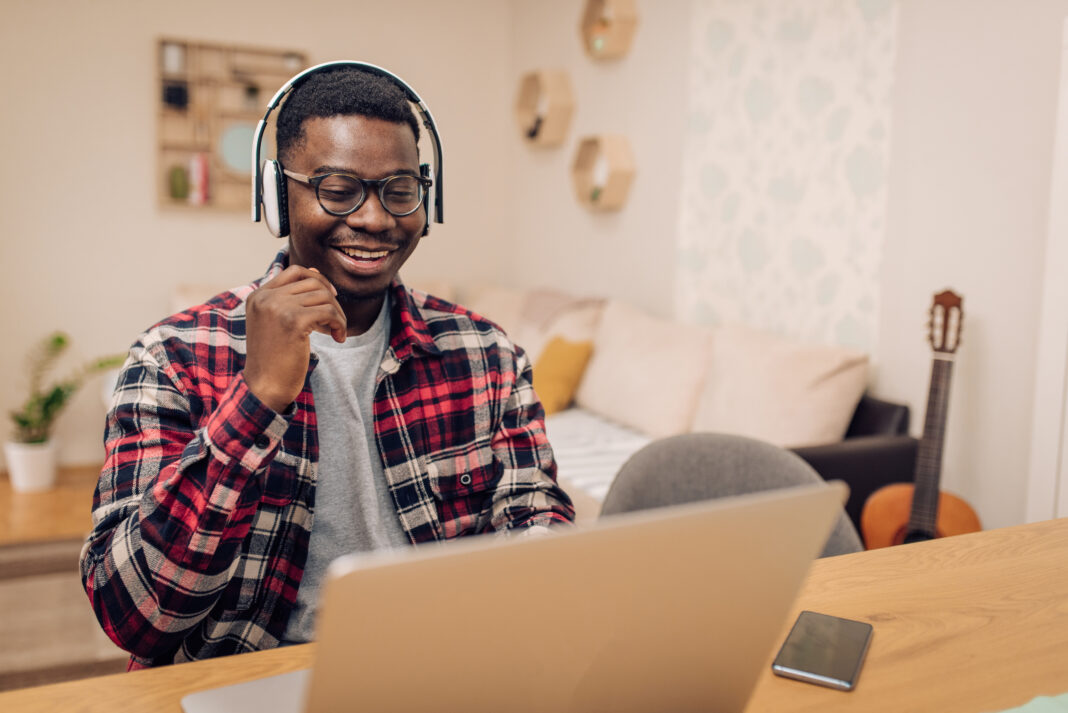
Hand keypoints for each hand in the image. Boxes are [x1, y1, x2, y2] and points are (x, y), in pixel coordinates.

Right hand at [244, 266, 346, 411]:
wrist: (265, 386)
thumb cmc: (275, 357)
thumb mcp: (277, 322)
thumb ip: (292, 298)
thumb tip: (317, 272)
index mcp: (258, 296)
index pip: (294, 271)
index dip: (318, 280)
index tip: (330, 298)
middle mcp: (265, 298)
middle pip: (313, 282)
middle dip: (331, 299)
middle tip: (336, 320)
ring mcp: (278, 307)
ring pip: (324, 296)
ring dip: (338, 314)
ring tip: (337, 331)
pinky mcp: (293, 321)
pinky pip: (329, 312)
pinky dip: (340, 324)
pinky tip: (339, 338)